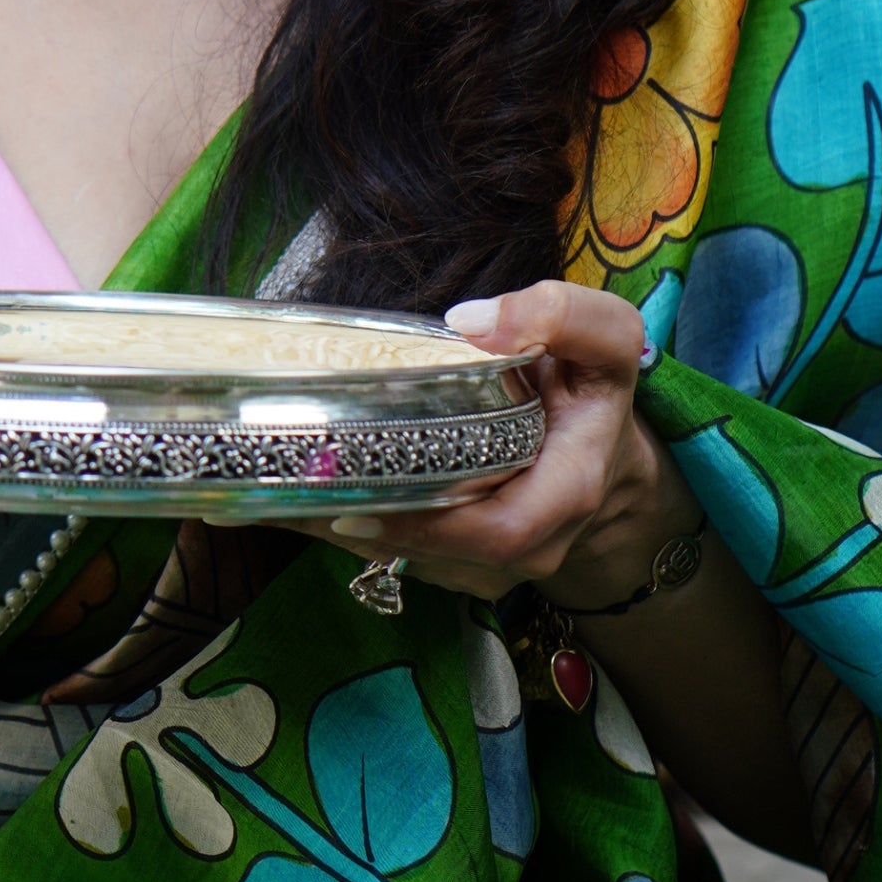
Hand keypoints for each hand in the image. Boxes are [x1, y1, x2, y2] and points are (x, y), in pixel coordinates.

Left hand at [322, 279, 693, 610]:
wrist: (601, 446)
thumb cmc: (591, 387)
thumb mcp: (603, 335)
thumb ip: (557, 314)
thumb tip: (471, 322)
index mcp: (568, 491)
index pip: (499, 532)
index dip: (430, 526)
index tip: (359, 502)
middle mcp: (536, 543)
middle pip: (441, 553)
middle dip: (364, 523)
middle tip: (296, 486)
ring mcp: (499, 566)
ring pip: (413, 562)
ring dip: (344, 530)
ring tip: (278, 493)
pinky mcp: (467, 567)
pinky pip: (407, 559)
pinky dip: (354, 530)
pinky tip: (302, 501)